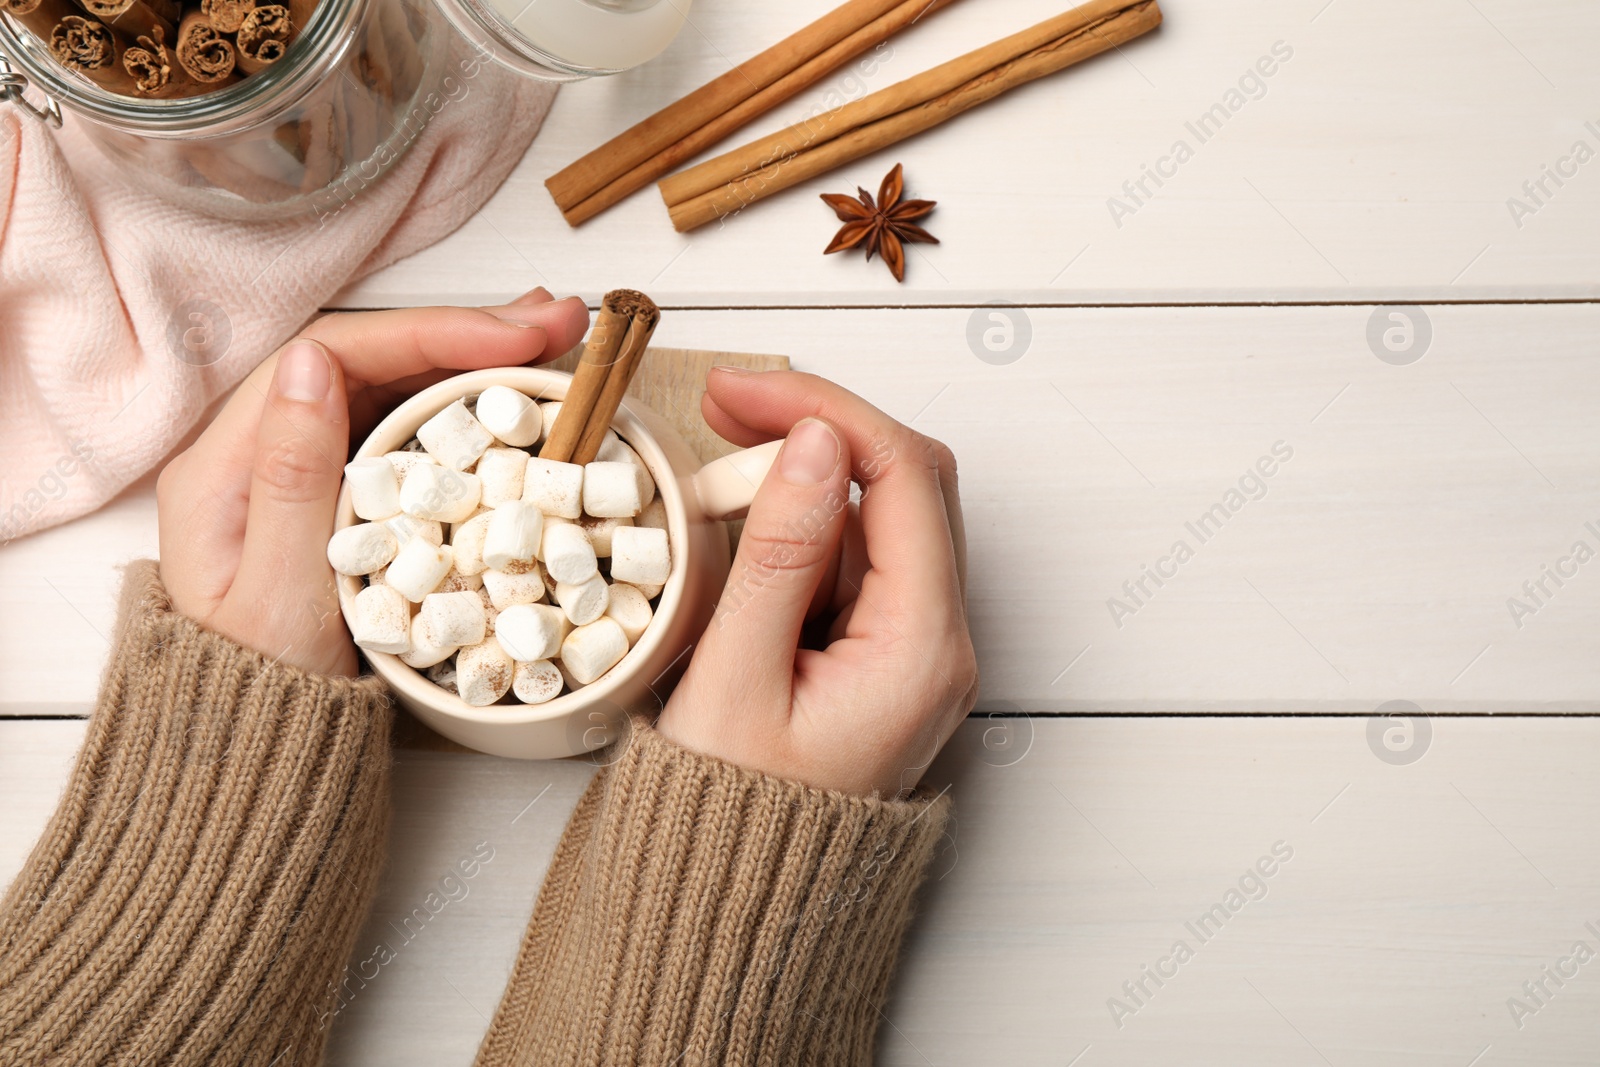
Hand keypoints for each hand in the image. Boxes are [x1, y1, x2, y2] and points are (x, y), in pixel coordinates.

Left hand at [156, 289, 588, 676]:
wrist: (253, 761)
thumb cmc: (263, 696)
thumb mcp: (280, 597)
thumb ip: (293, 477)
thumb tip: (310, 360)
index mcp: (225, 463)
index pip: (334, 356)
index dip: (430, 333)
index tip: (515, 336)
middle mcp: (256, 452)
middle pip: (367, 359)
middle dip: (467, 332)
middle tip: (557, 321)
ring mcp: (297, 473)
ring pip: (388, 387)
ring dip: (471, 358)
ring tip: (550, 340)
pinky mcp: (336, 501)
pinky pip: (398, 431)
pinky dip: (460, 404)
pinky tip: (509, 394)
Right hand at [657, 368, 975, 797]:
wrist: (739, 908)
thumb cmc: (733, 821)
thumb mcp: (737, 681)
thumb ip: (780, 554)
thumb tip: (815, 441)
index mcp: (922, 649)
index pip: (904, 477)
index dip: (825, 410)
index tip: (741, 390)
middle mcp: (941, 642)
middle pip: (907, 484)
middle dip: (820, 429)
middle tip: (725, 407)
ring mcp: (918, 648)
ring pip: (880, 517)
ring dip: (804, 480)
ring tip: (714, 479)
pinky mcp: (886, 654)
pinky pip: (857, 561)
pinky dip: (803, 528)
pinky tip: (742, 529)